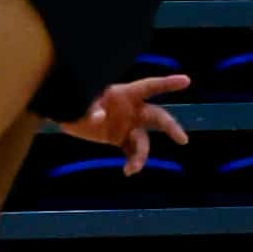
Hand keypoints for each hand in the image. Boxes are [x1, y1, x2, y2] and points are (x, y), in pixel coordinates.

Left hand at [61, 71, 190, 175]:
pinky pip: (133, 152)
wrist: (66, 115)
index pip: (149, 86)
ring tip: (133, 168)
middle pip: (157, 116)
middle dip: (170, 127)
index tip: (186, 80)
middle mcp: (131, 109)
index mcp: (124, 94)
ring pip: (144, 140)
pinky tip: (128, 171)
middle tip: (182, 139)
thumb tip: (99, 118)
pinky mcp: (121, 139)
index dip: (167, 83)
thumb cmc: (76, 101)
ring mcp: (128, 125)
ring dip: (142, 155)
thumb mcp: (82, 102)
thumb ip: (91, 108)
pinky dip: (133, 162)